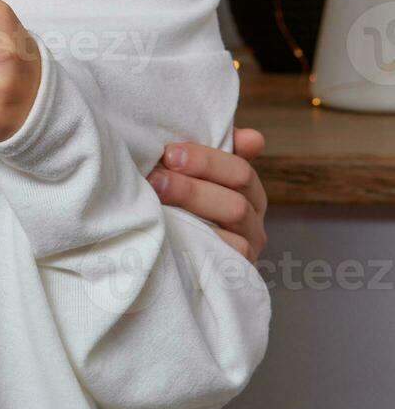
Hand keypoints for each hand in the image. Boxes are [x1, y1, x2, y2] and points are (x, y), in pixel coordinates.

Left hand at [149, 128, 268, 261]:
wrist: (167, 257)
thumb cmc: (182, 203)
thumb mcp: (196, 175)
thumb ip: (216, 153)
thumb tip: (251, 137)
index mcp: (247, 191)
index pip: (240, 171)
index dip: (207, 160)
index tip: (170, 153)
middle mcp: (252, 219)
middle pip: (235, 201)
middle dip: (192, 187)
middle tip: (156, 177)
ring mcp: (247, 247)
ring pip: (232, 226)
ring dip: (192, 208)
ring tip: (155, 198)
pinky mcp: (234, 270)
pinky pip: (225, 256)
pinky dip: (198, 241)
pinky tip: (169, 230)